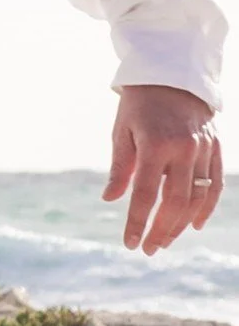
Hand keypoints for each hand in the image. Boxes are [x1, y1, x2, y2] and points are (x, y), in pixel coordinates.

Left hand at [105, 85, 222, 252]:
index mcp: (154, 145)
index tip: (130, 244)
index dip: (137, 222)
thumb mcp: (122, 132)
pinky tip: (195, 225)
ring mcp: (204, 149)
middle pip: (174, 202)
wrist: (173, 75)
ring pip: (197, 198)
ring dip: (181, 224)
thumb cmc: (140, 106)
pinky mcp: (216, 148)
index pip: (144, 194)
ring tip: (165, 240)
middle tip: (149, 249)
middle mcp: (183, 149)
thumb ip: (120, 168)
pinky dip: (207, 207)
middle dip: (161, 230)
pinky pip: (215, 185)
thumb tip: (110, 199)